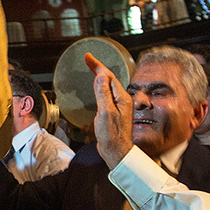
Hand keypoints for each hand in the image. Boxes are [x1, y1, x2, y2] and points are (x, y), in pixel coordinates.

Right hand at [85, 53, 133, 168]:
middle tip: (87, 59)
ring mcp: (118, 106)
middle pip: (109, 79)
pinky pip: (106, 94)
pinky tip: (96, 87)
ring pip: (108, 86)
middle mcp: (122, 100)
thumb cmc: (112, 136)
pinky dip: (99, 87)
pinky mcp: (113, 112)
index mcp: (121, 98)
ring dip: (99, 76)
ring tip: (91, 68)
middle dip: (98, 68)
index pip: (108, 76)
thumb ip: (102, 94)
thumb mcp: (105, 113)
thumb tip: (100, 76)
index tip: (87, 57)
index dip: (97, 65)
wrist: (116, 152)